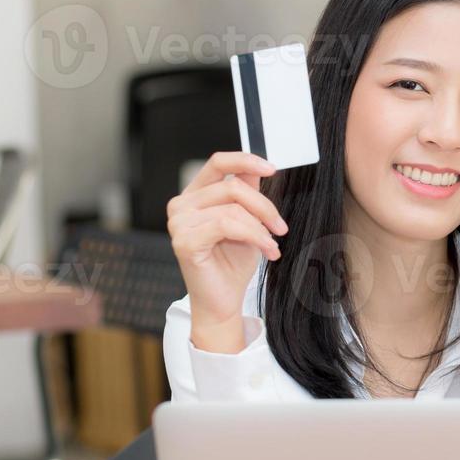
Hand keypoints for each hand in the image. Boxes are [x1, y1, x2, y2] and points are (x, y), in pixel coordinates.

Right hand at [167, 151, 286, 352]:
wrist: (224, 300)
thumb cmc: (233, 263)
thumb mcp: (248, 221)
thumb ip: (248, 194)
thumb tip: (259, 168)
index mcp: (195, 195)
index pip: (218, 163)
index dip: (246, 160)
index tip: (272, 168)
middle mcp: (181, 205)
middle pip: (232, 186)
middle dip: (264, 207)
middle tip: (281, 228)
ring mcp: (178, 222)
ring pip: (233, 207)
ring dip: (260, 227)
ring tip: (272, 245)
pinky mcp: (183, 241)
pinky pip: (227, 225)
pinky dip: (253, 236)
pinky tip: (267, 250)